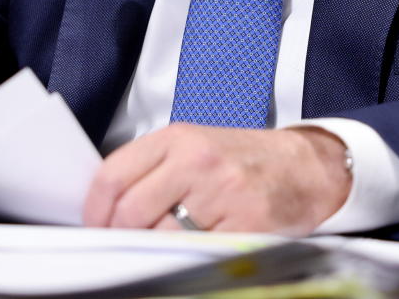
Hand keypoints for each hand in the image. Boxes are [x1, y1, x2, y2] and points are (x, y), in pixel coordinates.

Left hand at [82, 123, 351, 233]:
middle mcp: (197, 161)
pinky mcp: (247, 224)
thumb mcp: (194, 146)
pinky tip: (189, 254)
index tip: (94, 224)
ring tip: (158, 248)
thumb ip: (153, 168)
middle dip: (120, 235)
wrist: (305, 166)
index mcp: (178, 139)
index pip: (114, 174)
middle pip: (132, 211)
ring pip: (162, 236)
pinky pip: (199, 252)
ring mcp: (223, 192)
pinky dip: (186, 259)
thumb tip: (108, 205)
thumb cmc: (244, 159)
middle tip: (121, 244)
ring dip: (152, 250)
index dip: (95, 208)